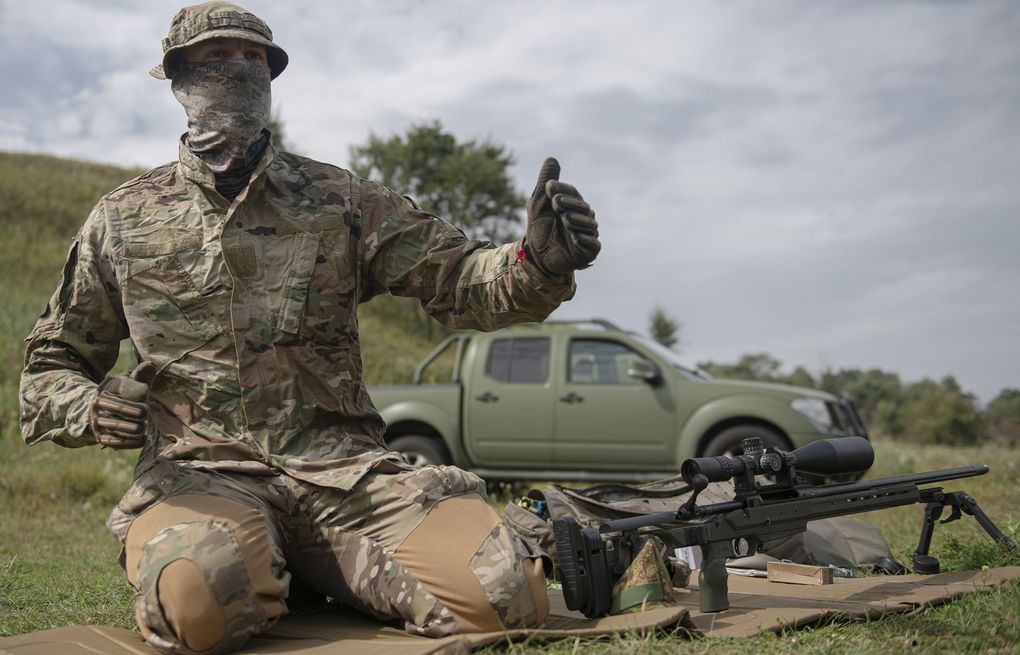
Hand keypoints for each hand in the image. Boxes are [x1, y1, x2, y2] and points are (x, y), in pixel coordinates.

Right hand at [90, 362, 156, 448]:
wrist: (100, 412)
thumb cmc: (123, 394)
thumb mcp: (129, 382)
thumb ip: (141, 375)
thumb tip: (150, 365)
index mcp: (107, 388)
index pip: (128, 389)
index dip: (138, 392)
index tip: (145, 392)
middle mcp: (100, 405)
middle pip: (124, 409)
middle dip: (137, 412)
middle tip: (145, 413)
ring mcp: (99, 422)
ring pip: (120, 427)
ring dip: (134, 428)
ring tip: (142, 427)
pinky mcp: (102, 438)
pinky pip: (117, 442)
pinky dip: (131, 441)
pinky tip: (140, 438)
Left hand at [524, 157, 599, 276]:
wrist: (535, 257)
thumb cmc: (538, 229)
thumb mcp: (537, 204)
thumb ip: (544, 182)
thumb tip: (552, 158)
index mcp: (572, 204)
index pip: (571, 192)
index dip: (562, 189)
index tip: (548, 187)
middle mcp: (583, 217)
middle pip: (582, 207)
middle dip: (570, 204)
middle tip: (555, 202)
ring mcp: (587, 234)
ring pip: (589, 225)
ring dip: (578, 220)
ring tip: (566, 219)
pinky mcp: (589, 252)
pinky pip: (593, 245)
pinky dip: (586, 240)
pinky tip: (576, 237)